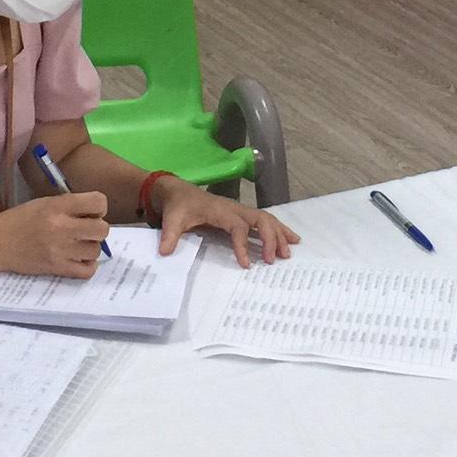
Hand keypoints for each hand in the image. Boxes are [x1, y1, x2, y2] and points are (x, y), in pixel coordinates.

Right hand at [0, 190, 110, 276]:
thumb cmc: (21, 219)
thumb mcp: (45, 202)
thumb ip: (70, 206)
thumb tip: (95, 214)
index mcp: (58, 206)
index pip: (98, 202)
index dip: (98, 207)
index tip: (90, 212)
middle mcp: (61, 228)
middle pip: (102, 229)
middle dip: (97, 228)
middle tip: (85, 229)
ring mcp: (60, 250)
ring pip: (96, 250)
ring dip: (90, 247)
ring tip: (77, 244)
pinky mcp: (56, 269)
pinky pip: (87, 271)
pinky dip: (87, 265)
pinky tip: (77, 259)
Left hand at [156, 183, 298, 268]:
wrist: (178, 192)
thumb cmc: (178, 206)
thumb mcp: (171, 220)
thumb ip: (169, 235)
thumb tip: (164, 252)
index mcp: (220, 210)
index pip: (237, 226)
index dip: (243, 244)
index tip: (246, 264)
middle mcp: (235, 208)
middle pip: (260, 220)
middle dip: (270, 238)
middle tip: (273, 260)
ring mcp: (241, 211)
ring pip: (266, 219)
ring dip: (279, 235)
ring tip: (287, 253)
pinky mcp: (243, 215)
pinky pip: (265, 221)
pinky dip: (280, 230)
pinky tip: (292, 240)